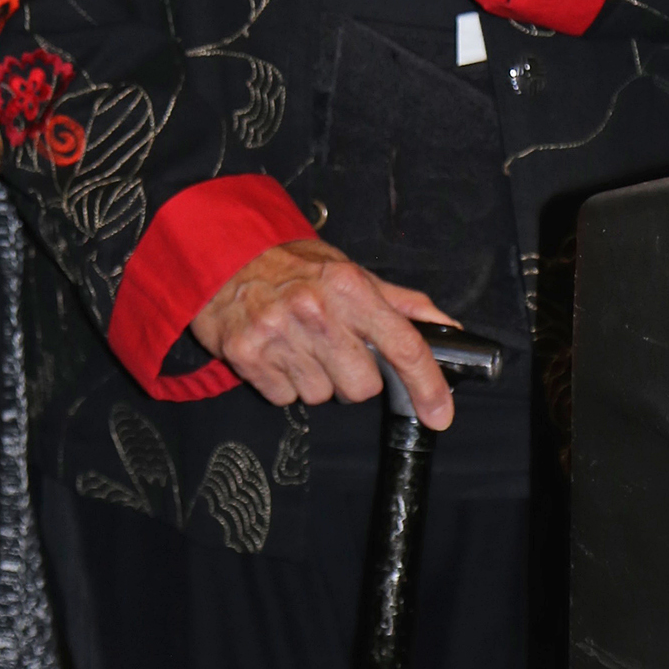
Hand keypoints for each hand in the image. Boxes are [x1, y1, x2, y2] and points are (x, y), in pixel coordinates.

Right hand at [189, 238, 455, 425]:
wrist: (222, 254)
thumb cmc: (291, 265)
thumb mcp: (349, 271)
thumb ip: (399, 302)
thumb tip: (447, 325)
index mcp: (348, 286)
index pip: (403, 345)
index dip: (428, 386)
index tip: (440, 414)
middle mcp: (314, 310)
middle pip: (363, 386)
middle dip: (355, 378)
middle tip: (335, 350)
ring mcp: (278, 335)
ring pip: (322, 396)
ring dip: (317, 380)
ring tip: (300, 345)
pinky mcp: (247, 355)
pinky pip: (285, 398)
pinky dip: (285, 383)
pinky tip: (277, 353)